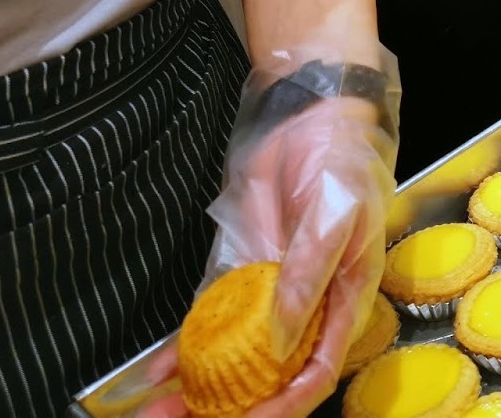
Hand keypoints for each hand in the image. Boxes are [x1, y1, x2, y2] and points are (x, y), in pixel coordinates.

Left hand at [111, 54, 399, 416]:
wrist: (312, 114)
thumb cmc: (342, 163)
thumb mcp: (334, 217)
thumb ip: (307, 277)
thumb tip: (279, 341)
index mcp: (344, 298)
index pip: (319, 367)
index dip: (289, 401)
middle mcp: (307, 304)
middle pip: (272, 372)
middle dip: (233, 405)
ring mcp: (270, 291)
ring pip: (236, 353)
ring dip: (200, 386)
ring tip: (157, 413)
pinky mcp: (240, 270)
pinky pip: (210, 318)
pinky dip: (184, 347)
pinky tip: (156, 371)